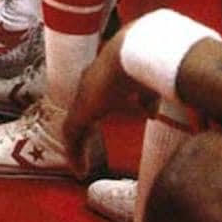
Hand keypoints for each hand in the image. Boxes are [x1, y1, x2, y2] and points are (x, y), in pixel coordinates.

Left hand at [63, 26, 157, 174]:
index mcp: (106, 74)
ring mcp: (83, 96)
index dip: (100, 109)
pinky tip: (80, 169)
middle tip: (83, 151)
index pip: (98, 95)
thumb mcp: (150, 83)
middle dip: (84, 132)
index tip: (102, 124)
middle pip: (82, 112)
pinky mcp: (81, 109)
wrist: (135, 51)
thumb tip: (150, 112)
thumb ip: (147, 98)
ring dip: (77, 147)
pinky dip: (74, 153)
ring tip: (81, 168)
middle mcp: (91, 83)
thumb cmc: (148, 62)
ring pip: (74, 126)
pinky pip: (71, 135)